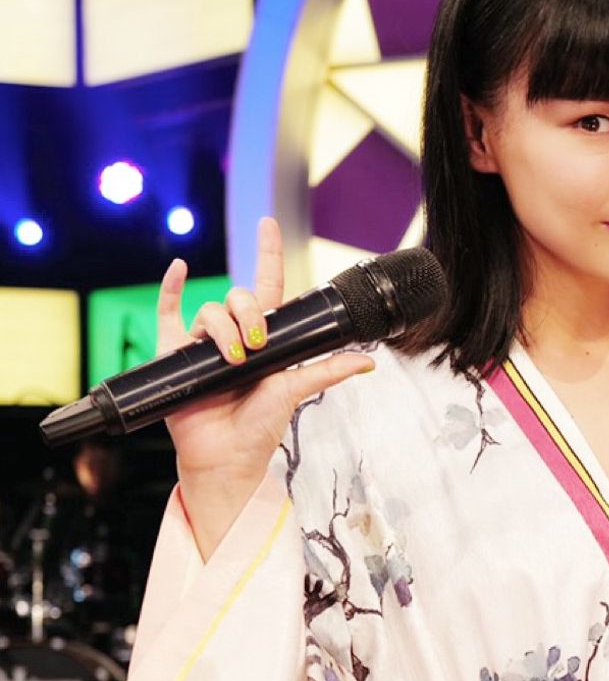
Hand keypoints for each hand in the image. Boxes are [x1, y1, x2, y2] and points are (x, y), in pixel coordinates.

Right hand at [165, 218, 373, 554]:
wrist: (225, 457)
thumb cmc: (260, 426)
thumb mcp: (295, 392)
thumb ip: (326, 371)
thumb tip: (368, 362)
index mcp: (265, 337)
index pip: (268, 286)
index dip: (268, 253)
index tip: (268, 223)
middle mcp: (234, 335)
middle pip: (237, 298)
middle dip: (248, 314)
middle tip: (256, 345)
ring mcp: (202, 343)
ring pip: (209, 311)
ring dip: (221, 329)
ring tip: (232, 360)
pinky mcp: (173, 355)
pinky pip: (166, 314)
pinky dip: (170, 289)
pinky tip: (178, 268)